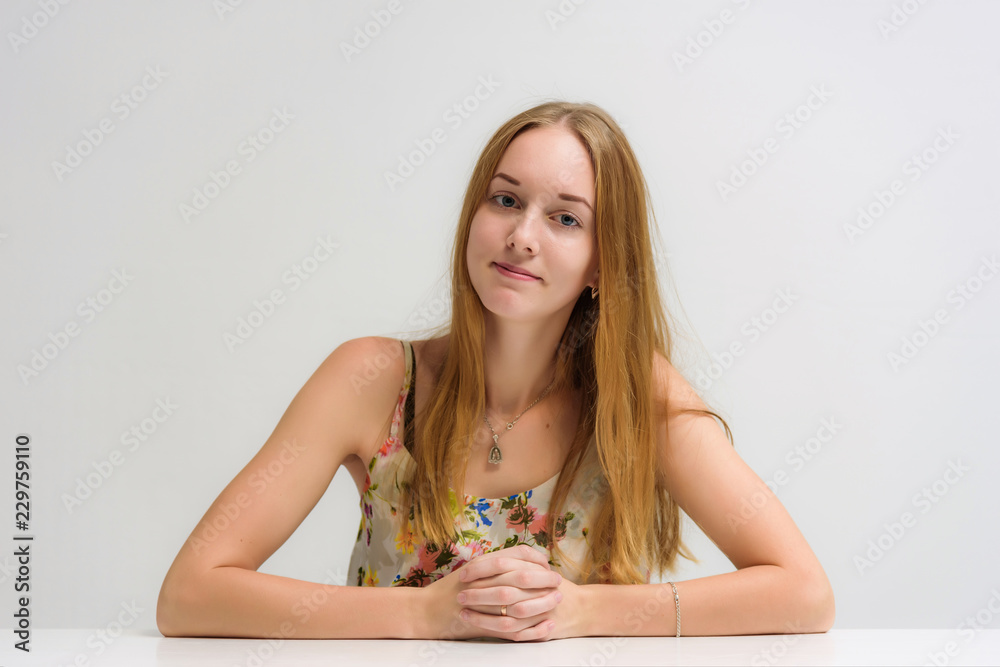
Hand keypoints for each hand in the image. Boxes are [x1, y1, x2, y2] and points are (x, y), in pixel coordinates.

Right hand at [421, 544, 561, 641]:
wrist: (427, 611)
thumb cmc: (450, 590)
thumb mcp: (472, 569)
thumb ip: (494, 565)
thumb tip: (523, 561)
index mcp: (482, 564)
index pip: (516, 554)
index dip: (536, 559)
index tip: (548, 564)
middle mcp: (483, 580)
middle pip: (521, 576)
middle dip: (543, 579)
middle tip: (559, 581)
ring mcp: (482, 603)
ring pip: (519, 601)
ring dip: (541, 601)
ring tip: (557, 600)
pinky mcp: (482, 624)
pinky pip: (512, 627)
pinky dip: (531, 627)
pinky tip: (546, 626)